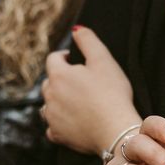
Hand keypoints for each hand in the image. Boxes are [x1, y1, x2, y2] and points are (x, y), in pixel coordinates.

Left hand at [42, 26, 140, 153]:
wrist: (116, 130)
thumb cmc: (112, 93)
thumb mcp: (104, 60)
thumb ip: (88, 41)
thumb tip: (76, 29)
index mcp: (59, 75)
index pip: (54, 59)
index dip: (66, 57)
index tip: (81, 63)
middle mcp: (49, 95)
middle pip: (49, 81)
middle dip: (62, 79)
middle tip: (83, 82)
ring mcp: (51, 117)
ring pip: (48, 104)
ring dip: (58, 100)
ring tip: (78, 101)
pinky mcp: (56, 135)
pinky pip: (52, 126)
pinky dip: (60, 122)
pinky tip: (75, 121)